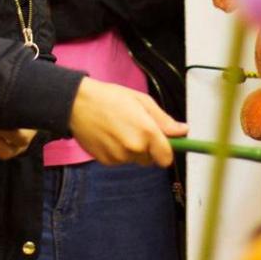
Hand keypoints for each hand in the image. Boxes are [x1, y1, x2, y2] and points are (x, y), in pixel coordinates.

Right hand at [68, 79, 185, 166]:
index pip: (167, 158)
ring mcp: (119, 157)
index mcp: (147, 132)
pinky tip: (110, 136)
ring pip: (135, 159)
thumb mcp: (142, 101)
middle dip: (148, 148)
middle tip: (137, 128)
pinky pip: (120, 161)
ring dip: (133, 149)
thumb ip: (164, 120)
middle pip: (151, 159)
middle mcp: (134, 148)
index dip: (166, 151)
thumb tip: (182, 131)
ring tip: (120, 129)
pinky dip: (118, 152)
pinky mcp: (106, 161)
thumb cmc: (109, 98)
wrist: (77, 104)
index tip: (164, 144)